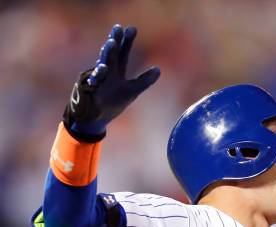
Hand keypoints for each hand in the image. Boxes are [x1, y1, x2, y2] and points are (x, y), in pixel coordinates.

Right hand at [63, 24, 160, 140]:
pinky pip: (91, 82)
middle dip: (114, 41)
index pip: (122, 53)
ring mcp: (95, 79)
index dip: (126, 42)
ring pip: (101, 64)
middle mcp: (104, 72)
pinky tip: (102, 69)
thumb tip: (158, 69)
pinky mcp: (86, 90)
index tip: (132, 28)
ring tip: (111, 43)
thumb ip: (144, 81)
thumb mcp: (131, 91)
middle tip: (119, 28)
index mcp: (115, 71)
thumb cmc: (112, 102)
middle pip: (111, 54)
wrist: (95, 118)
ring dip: (106, 54)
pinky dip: (96, 76)